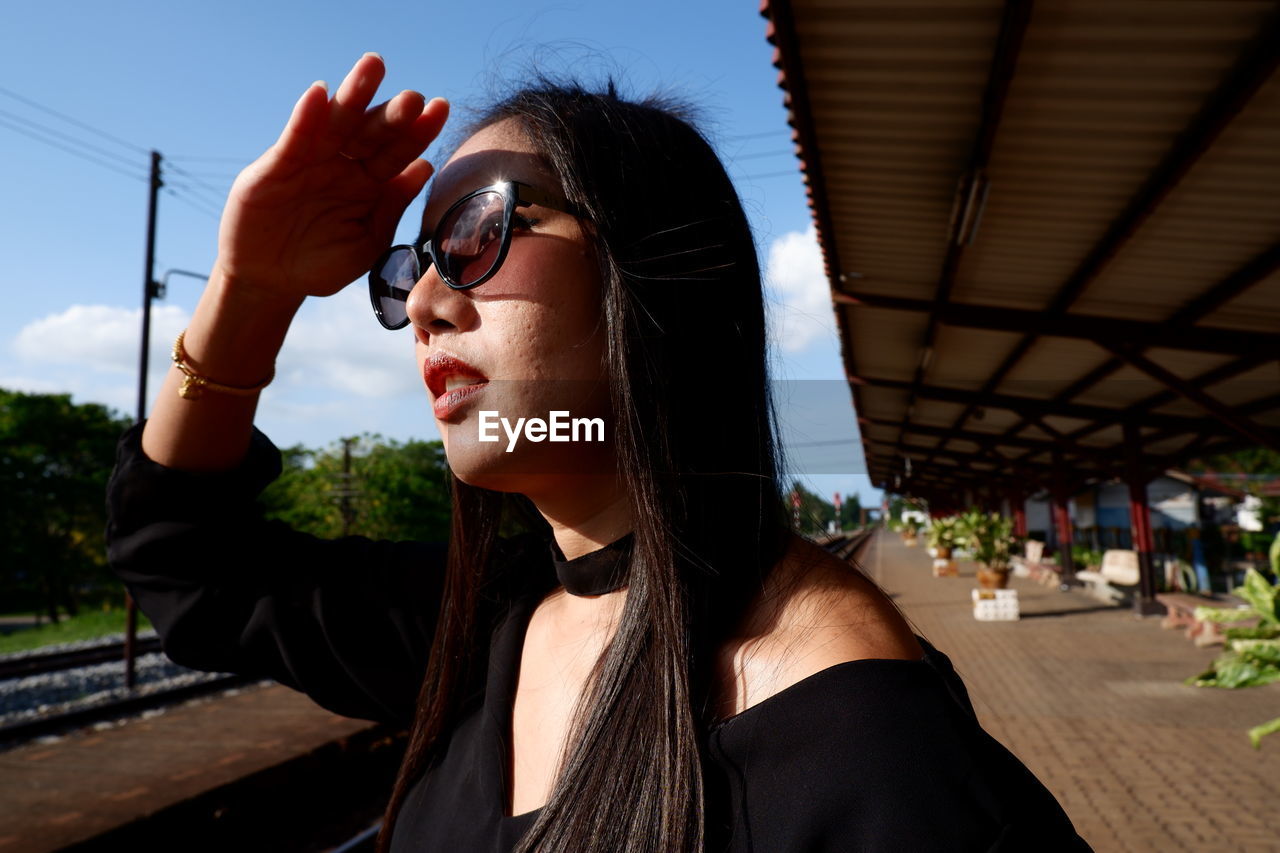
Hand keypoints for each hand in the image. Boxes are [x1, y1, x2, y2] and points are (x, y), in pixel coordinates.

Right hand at [215, 53, 447, 300]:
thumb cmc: (322, 264)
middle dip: (393, 113)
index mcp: (371, 183)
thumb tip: (424, 167)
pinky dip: (307, 116)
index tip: (441, 108)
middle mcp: (344, 165)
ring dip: (355, 95)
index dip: (419, 131)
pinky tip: (321, 94)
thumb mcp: (366, 241)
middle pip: (372, 131)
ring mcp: (311, 161)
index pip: (399, 152)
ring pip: (336, 123)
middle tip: (414, 97)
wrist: (272, 282)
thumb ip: (391, 206)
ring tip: (374, 67)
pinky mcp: (277, 167)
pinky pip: (295, 138)